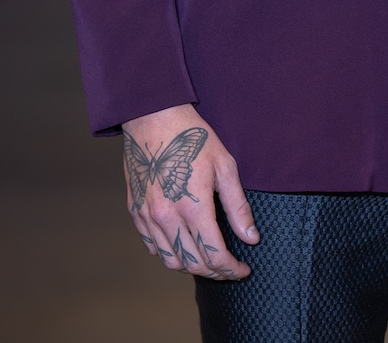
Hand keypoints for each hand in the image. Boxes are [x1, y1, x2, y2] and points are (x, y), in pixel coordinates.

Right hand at [121, 104, 258, 278]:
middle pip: (193, 264)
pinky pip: (153, 246)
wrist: (152, 116)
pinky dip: (170, 254)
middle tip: (230, 268)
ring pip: (170, 260)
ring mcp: (148, 216)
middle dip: (215, 272)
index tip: (244, 269)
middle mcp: (167, 217)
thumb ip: (237, 206)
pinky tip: (183, 246)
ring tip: (208, 260)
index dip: (232, 269)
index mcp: (193, 206)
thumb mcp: (224, 165)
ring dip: (192, 267)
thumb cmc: (193, 137)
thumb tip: (251, 238)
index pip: (215, 255)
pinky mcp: (136, 211)